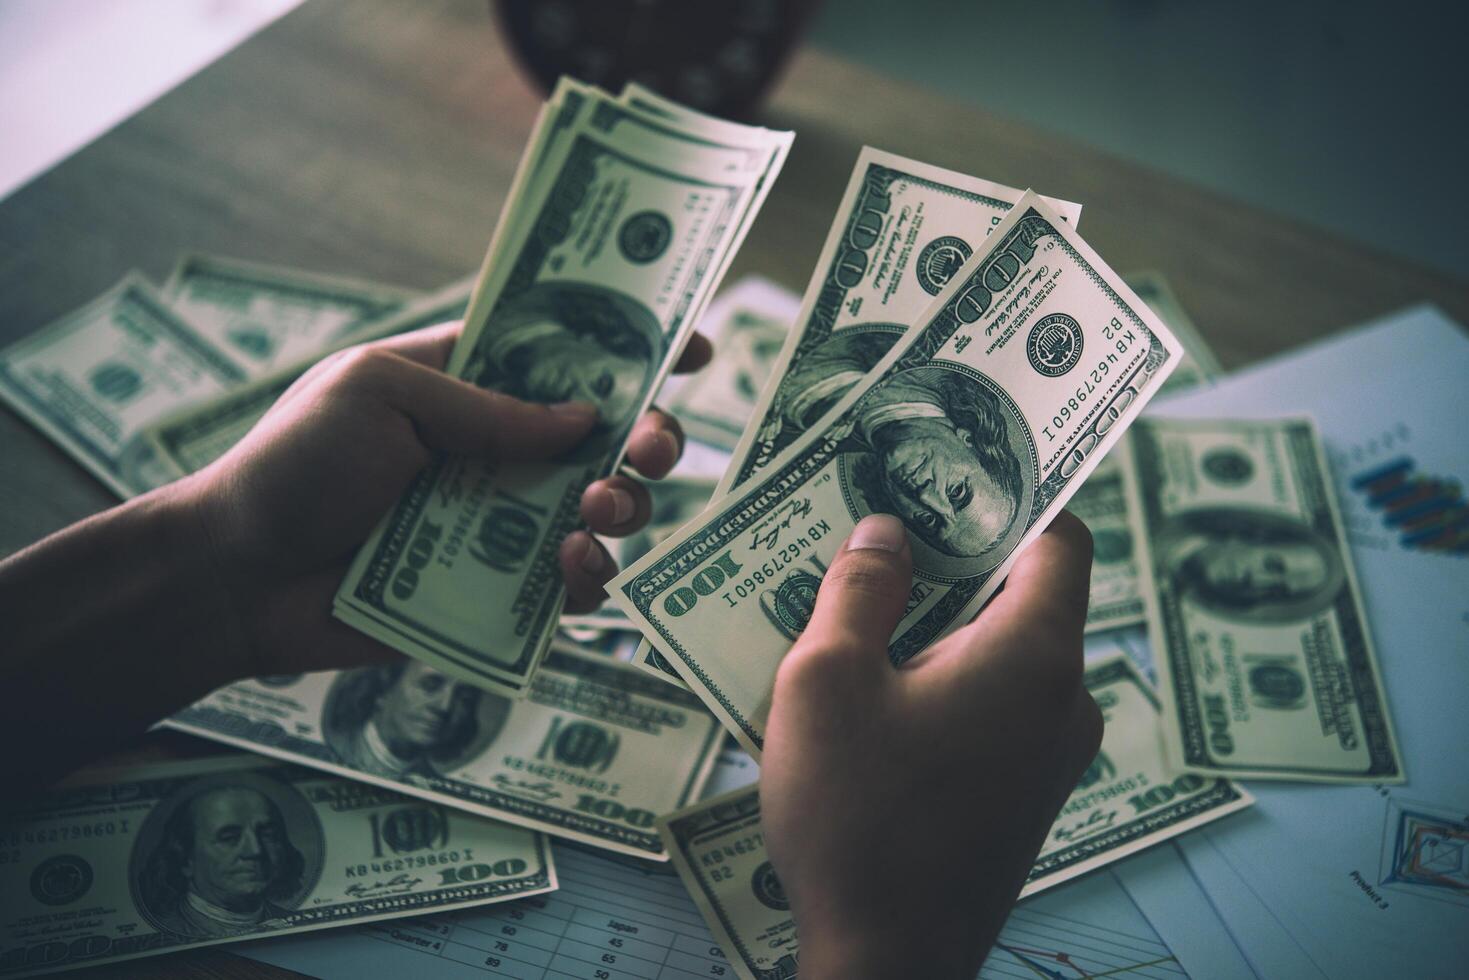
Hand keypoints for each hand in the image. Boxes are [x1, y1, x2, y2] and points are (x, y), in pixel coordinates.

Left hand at [176, 320, 710, 679]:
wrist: (237, 575)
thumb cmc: (293, 464)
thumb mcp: (379, 395)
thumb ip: (485, 405)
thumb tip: (585, 418)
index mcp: (472, 386)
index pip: (569, 357)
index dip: (634, 349)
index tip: (693, 349)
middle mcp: (501, 453)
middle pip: (610, 440)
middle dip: (652, 437)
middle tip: (654, 448)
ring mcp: (504, 525)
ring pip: (606, 513)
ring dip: (626, 506)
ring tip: (596, 508)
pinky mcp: (498, 595)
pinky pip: (573, 588)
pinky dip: (590, 579)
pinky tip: (568, 569)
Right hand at [759, 512, 1101, 978]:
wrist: (887, 962)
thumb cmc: (855, 819)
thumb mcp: (826, 683)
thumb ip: (859, 590)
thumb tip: (885, 533)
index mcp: (1034, 656)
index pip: (1060, 539)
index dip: (1013, 495)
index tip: (955, 470)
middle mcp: (1064, 699)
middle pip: (1025, 592)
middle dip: (952, 558)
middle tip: (878, 531)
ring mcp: (1052, 754)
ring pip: (1004, 651)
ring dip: (939, 623)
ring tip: (858, 610)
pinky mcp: (1026, 793)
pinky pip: (996, 704)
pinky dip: (946, 678)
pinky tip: (873, 689)